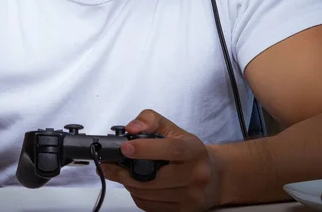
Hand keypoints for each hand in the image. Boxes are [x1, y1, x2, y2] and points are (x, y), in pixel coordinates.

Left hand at [102, 109, 221, 211]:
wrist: (212, 176)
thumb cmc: (188, 150)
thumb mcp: (172, 128)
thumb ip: (149, 120)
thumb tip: (131, 128)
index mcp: (194, 151)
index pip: (172, 149)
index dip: (146, 149)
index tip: (125, 147)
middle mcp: (196, 175)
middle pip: (155, 178)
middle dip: (126, 172)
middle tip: (110, 164)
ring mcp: (191, 197)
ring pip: (149, 194)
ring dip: (129, 184)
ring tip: (122, 173)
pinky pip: (150, 206)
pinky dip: (137, 195)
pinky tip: (136, 185)